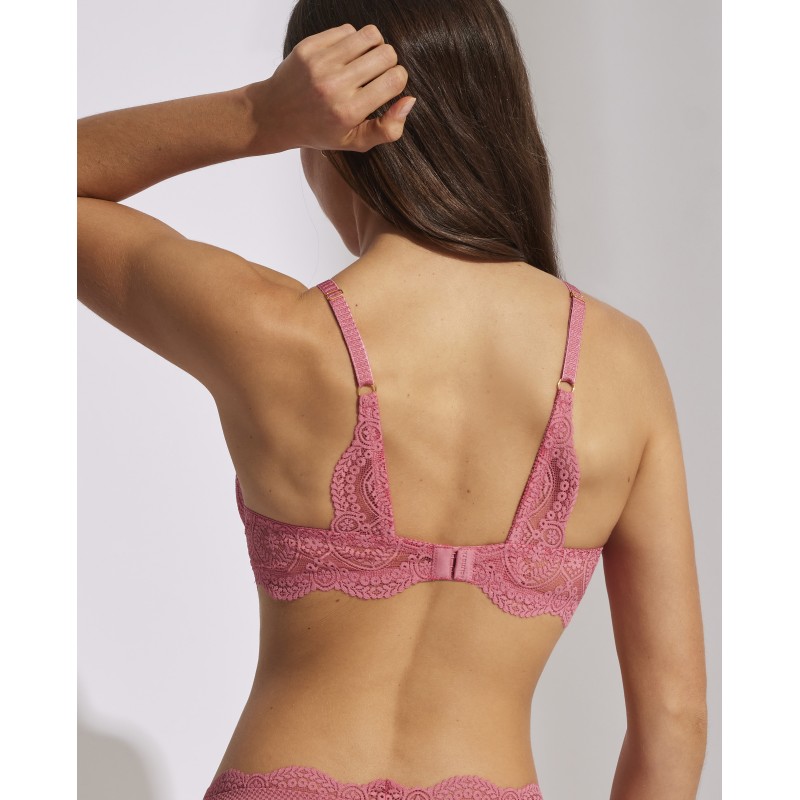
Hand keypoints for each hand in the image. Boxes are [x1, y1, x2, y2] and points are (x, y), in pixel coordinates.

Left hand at [247, 23, 415, 155]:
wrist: (275, 115)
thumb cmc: (321, 131)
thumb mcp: (355, 142)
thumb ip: (388, 129)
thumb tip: (410, 100)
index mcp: (349, 111)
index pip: (395, 79)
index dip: (398, 82)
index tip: (388, 89)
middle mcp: (335, 85)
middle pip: (387, 54)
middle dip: (389, 63)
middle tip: (376, 76)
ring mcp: (320, 63)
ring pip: (371, 35)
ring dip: (374, 47)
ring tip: (365, 62)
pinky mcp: (309, 46)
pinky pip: (348, 30)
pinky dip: (353, 41)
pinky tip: (345, 57)